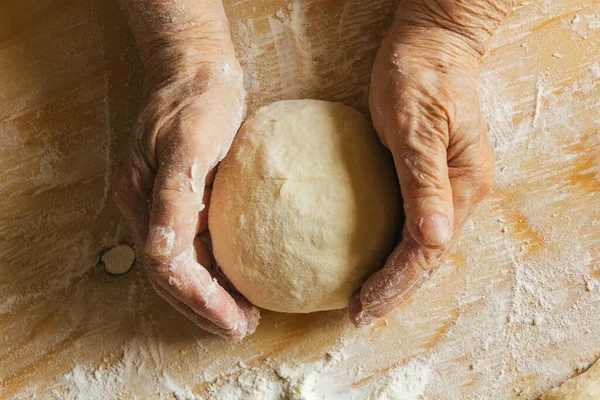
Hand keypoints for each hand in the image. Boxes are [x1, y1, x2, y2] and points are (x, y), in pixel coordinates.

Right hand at [112, 35, 258, 338]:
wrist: (195, 70)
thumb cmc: (196, 100)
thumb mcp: (189, 142)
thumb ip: (174, 196)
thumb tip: (160, 253)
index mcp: (144, 199)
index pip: (169, 268)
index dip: (202, 300)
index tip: (236, 320)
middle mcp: (148, 210)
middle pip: (172, 277)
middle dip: (205, 308)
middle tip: (242, 327)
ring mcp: (163, 207)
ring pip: (181, 268)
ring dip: (208, 296)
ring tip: (241, 316)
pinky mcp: (182, 200)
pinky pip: (193, 247)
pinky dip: (212, 272)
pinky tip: (236, 280)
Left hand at [349, 23, 494, 323]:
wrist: (430, 43)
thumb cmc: (422, 76)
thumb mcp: (419, 126)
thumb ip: (426, 182)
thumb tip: (435, 239)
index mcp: (463, 185)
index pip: (428, 250)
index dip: (397, 282)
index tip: (365, 305)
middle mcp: (459, 193)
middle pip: (427, 257)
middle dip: (395, 290)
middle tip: (358, 314)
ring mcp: (445, 186)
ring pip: (420, 245)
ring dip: (394, 276)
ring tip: (364, 300)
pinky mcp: (425, 177)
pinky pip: (409, 224)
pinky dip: (391, 250)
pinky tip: (371, 260)